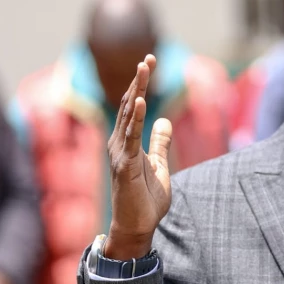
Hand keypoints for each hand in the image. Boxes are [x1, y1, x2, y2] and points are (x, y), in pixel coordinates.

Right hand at [105, 55, 173, 259]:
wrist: (138, 226)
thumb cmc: (146, 199)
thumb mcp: (159, 165)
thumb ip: (160, 143)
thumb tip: (164, 120)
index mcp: (127, 141)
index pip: (132, 106)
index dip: (141, 84)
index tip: (150, 61)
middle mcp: (119, 143)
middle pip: (128, 104)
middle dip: (139, 81)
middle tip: (149, 58)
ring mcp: (120, 153)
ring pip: (127, 115)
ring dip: (136, 90)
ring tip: (144, 68)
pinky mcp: (125, 165)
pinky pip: (130, 137)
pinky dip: (134, 118)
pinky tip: (139, 100)